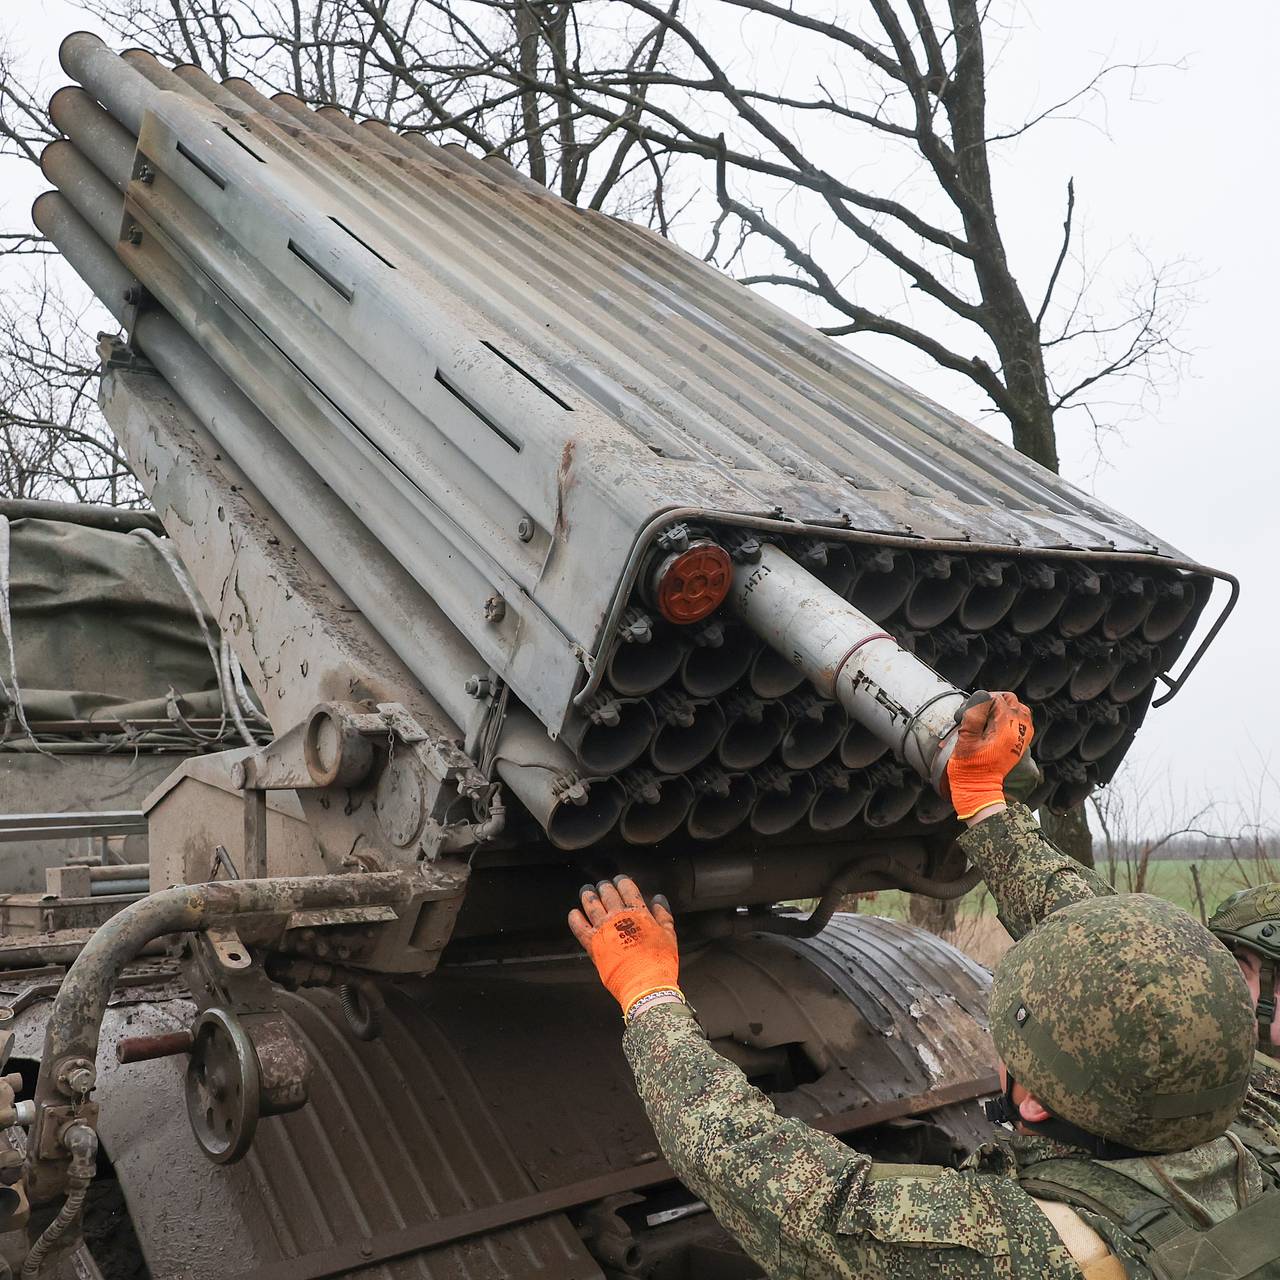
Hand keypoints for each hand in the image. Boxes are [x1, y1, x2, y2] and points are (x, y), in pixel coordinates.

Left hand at [568, 876, 680, 1018]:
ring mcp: (603, 929)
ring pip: (591, 905)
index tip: (620, 880)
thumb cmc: (660, 962)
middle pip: (607, 893)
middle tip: (602, 885)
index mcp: (638, 913)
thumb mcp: (669, 935)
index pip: (628, 888)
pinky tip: (574, 913)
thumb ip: (663, 915)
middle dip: (604, 887)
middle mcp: (619, 917)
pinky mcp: (592, 944)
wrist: (645, 985)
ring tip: (586, 891)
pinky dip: (574, 918)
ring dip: (588, 896)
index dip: (622, 881)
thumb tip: (659, 898)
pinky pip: (579, 926)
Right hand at [947, 691, 1033, 820]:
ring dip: (1004, 707)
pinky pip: (1023, 722)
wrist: (978, 789)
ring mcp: (1020, 738)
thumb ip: (974, 715)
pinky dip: (1012, 717)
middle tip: (977, 710)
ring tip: (988, 715)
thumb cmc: (968, 767)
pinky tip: (998, 724)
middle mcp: (1018, 731)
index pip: (997, 699)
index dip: (980, 701)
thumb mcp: (965, 740)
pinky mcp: (1019, 744)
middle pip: (1011, 700)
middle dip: (993, 700)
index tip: (968, 712)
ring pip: (1020, 709)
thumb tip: (982, 696)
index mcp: (1005, 728)